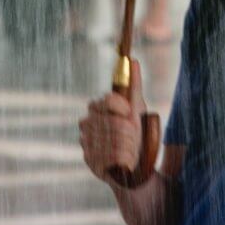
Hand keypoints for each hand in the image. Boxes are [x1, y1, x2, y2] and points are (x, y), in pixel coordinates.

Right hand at [79, 58, 145, 184]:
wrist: (135, 163)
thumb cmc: (136, 132)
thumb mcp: (138, 108)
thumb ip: (134, 85)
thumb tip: (133, 60)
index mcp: (98, 107)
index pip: (107, 100)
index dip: (123, 108)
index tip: (131, 114)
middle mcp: (87, 123)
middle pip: (112, 122)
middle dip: (129, 132)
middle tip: (135, 137)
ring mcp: (86, 141)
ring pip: (112, 141)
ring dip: (128, 147)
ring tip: (132, 151)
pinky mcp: (88, 160)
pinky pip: (109, 158)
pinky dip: (122, 160)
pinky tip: (125, 162)